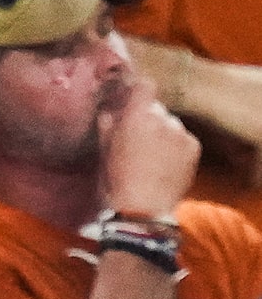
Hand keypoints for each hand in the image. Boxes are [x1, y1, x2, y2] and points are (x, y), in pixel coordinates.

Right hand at [100, 81, 201, 221]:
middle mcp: (163, 119)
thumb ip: (107, 127)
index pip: (145, 86)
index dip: (138, 92)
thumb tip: (108, 111)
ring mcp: (181, 133)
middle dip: (147, 120)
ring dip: (162, 135)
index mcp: (137, 118)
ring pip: (170, 125)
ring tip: (152, 159)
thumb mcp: (103, 154)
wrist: (143, 212)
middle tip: (137, 142)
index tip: (132, 101)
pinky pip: (183, 139)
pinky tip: (164, 165)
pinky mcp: (194, 147)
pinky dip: (175, 147)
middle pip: (157, 109)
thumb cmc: (116, 184)